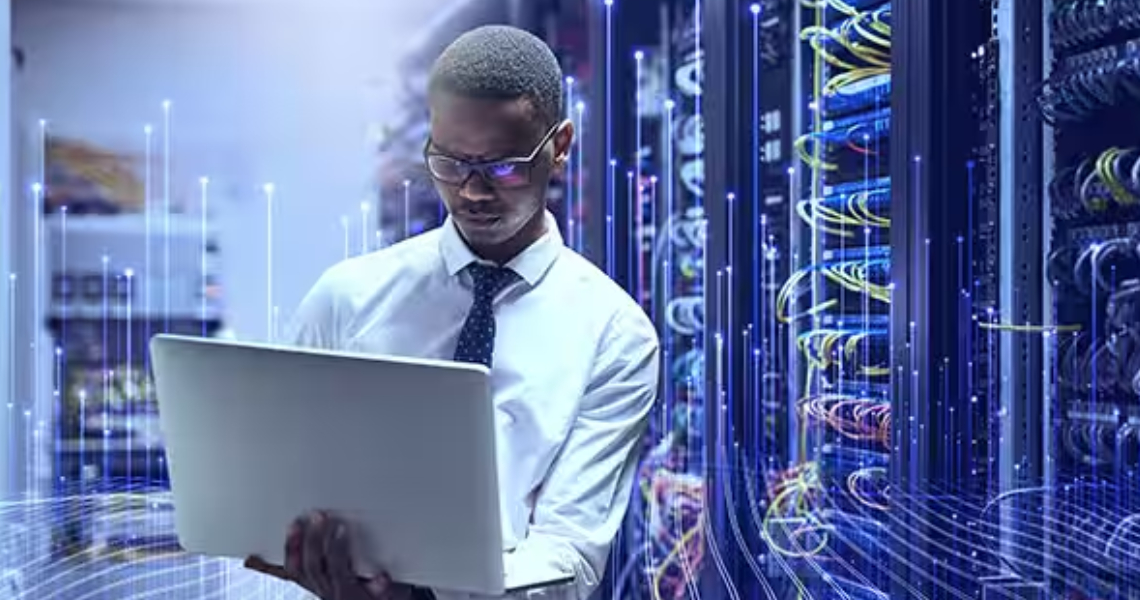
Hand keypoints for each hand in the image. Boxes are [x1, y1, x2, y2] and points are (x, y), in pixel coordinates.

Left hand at [244, 511, 414, 599]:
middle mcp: (324, 589)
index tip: (340, 529)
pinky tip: (253, 557)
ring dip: (293, 547)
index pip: (336, 567)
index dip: (336, 548)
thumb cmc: (371, 598)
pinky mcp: (306, 583)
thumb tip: (381, 578)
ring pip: (296, 570)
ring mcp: (313, 586)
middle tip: (318, 516)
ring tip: (294, 524)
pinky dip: (267, 566)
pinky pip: (285, 576)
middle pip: (313, 565)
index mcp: (344, 590)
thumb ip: (382, 589)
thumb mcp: (385, 597)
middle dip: (314, 540)